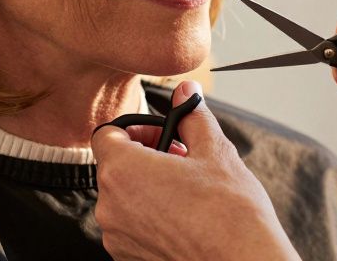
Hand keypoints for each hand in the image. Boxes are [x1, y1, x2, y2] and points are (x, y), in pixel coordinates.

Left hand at [91, 81, 297, 260]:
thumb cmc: (231, 215)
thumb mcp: (216, 152)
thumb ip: (193, 117)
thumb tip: (186, 93)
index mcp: (123, 171)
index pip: (106, 134)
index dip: (133, 129)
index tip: (161, 136)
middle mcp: (110, 207)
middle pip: (115, 168)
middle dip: (146, 159)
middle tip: (183, 162)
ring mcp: (117, 238)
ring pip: (124, 201)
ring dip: (149, 190)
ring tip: (188, 193)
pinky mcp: (129, 260)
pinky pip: (132, 229)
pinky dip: (151, 220)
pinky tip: (185, 220)